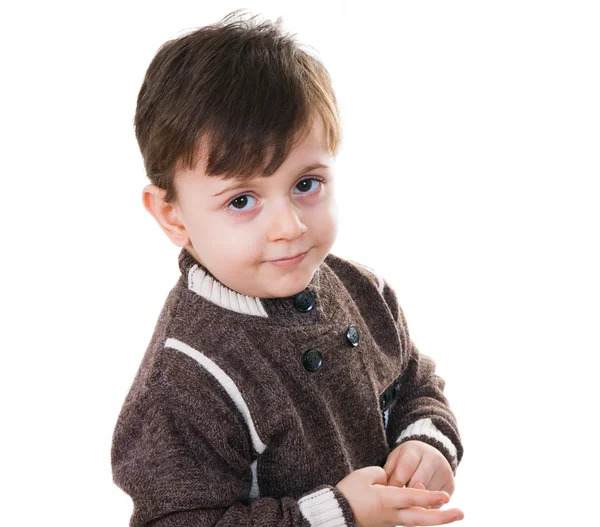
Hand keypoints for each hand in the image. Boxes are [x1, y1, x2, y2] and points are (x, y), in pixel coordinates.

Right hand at [335, 466, 462, 526]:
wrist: (335, 513)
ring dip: (436, 518)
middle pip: (422, 519)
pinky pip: (409, 520)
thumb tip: (392, 480)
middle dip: (443, 517)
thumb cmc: (347, 492)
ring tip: (452, 513)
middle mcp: (392, 514)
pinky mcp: (387, 523)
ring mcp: (390, 521)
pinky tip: (431, 512)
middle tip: (461, 513)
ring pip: (418, 522)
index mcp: (386, 500)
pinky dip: (423, 516)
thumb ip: (383, 475)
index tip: (446, 496)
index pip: (412, 498)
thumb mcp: (364, 476)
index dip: (430, 497)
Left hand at [383, 440, 455, 506]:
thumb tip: (385, 490)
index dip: (394, 486)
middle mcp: (433, 459)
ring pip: (428, 496)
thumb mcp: (394, 460)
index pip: (404, 471)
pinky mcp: (451, 485)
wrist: (429, 454)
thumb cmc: (405, 460)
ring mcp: (444, 472)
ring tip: (406, 505)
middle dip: (406, 496)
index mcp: (415, 450)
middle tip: (397, 504)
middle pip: (418, 484)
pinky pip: (437, 503)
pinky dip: (426, 506)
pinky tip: (418, 506)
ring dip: (416, 503)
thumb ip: (389, 473)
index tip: (387, 496)